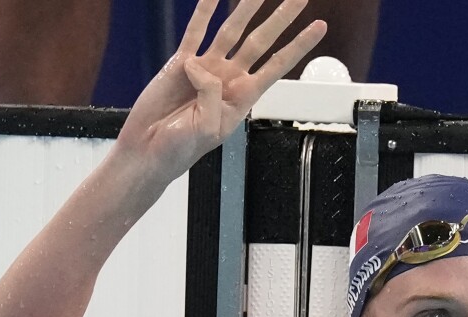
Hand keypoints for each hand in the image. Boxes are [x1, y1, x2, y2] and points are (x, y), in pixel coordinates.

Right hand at [115, 0, 325, 181]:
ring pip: (232, 30)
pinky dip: (204, 11)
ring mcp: (206, 67)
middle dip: (281, 19)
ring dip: (246, 8)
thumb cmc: (180, 149)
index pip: (278, 64)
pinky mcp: (180, 62)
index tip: (319, 27)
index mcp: (243, 97)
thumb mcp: (209, 127)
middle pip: (261, 41)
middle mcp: (229, 78)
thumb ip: (213, 95)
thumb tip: (200, 65)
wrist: (148, 151)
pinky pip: (195, 31)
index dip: (298, 45)